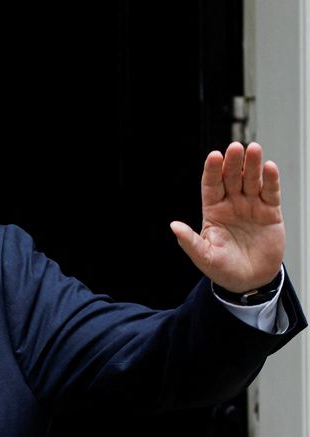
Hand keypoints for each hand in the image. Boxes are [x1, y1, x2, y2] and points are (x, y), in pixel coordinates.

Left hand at [170, 141, 283, 292]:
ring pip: (251, 180)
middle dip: (233, 162)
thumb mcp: (204, 256)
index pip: (211, 185)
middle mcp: (231, 204)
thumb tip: (173, 226)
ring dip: (252, 165)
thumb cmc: (223, 268)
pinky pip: (270, 193)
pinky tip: (269, 167)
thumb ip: (189, 241)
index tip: (214, 156)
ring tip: (253, 149)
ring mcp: (251, 206)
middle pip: (231, 178)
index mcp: (213, 211)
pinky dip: (270, 180)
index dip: (212, 171)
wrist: (249, 281)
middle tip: (235, 147)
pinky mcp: (270, 213)